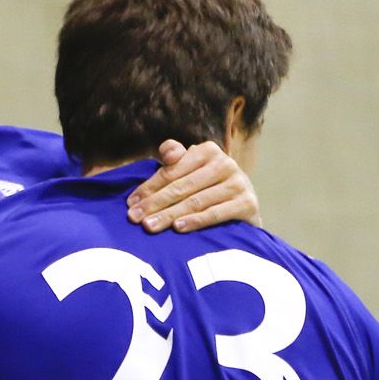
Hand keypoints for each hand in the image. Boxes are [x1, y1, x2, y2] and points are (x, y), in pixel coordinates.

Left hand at [125, 140, 259, 233]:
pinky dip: (196, 221)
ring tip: (150, 226)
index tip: (130, 203)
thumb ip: (173, 156)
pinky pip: (216, 213)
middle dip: (155, 203)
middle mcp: (226, 163)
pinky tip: (178, 228)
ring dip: (170, 215)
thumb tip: (168, 154)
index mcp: (207, 151)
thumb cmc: (206, 186)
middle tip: (134, 218)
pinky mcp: (248, 203)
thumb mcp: (189, 168)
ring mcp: (239, 183)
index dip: (149, 187)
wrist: (243, 206)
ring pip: (196, 201)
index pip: (172, 170)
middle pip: (182, 186)